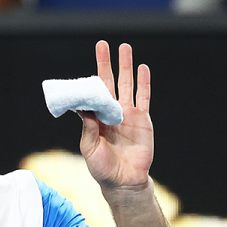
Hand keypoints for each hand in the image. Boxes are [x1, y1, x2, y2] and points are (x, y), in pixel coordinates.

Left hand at [78, 41, 152, 191]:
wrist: (125, 181)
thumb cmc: (102, 168)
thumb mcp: (90, 149)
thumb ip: (89, 130)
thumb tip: (85, 110)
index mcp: (95, 119)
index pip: (92, 94)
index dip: (89, 79)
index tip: (82, 69)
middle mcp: (111, 113)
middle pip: (109, 83)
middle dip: (106, 64)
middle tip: (103, 44)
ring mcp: (127, 114)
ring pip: (126, 85)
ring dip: (125, 66)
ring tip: (124, 48)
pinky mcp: (143, 119)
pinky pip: (144, 97)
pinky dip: (143, 83)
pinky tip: (142, 68)